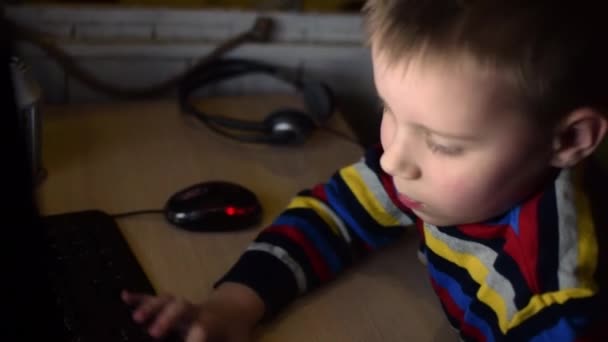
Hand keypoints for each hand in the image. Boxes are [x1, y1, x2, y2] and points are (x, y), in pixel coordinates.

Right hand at [122, 283, 264, 341]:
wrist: (234, 307)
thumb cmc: (234, 331)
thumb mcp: (240, 341)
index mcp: (212, 322)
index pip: (203, 326)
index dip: (196, 336)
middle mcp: (195, 312)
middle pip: (181, 307)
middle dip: (167, 317)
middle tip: (153, 334)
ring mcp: (182, 307)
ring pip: (167, 300)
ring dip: (151, 306)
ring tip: (136, 318)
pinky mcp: (172, 307)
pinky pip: (155, 299)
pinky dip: (140, 298)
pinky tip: (125, 296)